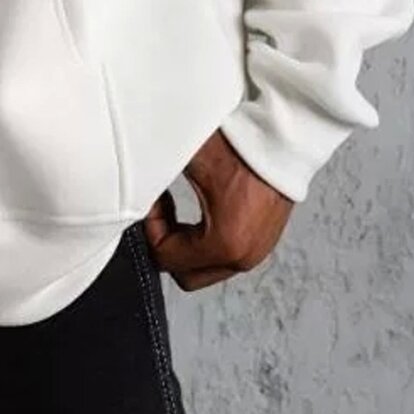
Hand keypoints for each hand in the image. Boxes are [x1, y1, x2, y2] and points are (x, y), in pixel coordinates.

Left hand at [142, 127, 294, 290]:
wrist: (284, 138)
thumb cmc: (242, 146)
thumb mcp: (192, 157)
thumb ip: (155, 173)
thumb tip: (128, 178)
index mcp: (224, 243)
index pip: (166, 259)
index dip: (152, 229)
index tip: (156, 200)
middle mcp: (243, 257)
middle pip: (185, 275)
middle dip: (168, 244)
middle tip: (163, 210)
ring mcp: (257, 252)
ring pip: (205, 267)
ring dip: (187, 243)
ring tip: (182, 208)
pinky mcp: (263, 242)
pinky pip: (224, 255)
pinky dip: (207, 239)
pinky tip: (204, 208)